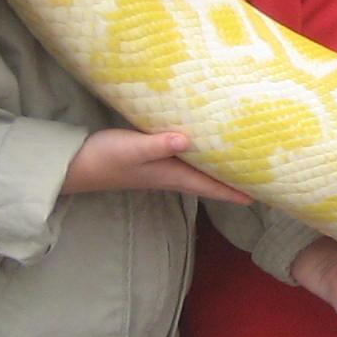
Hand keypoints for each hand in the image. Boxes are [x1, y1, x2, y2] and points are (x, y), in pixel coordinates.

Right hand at [64, 128, 250, 202]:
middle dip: (233, 182)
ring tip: (240, 166)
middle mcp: (170, 174)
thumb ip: (158, 144)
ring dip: (218, 171)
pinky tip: (203, 148)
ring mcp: (160, 168)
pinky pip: (184, 161)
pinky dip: (199, 158)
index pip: (209, 185)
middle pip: (209, 181)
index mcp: (171, 174)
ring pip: (198, 172)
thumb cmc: (104, 158)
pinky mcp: (151, 159)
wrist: (76, 166)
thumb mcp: (131, 148)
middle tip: (259, 179)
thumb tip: (187, 140)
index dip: (234, 191)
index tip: (260, 196)